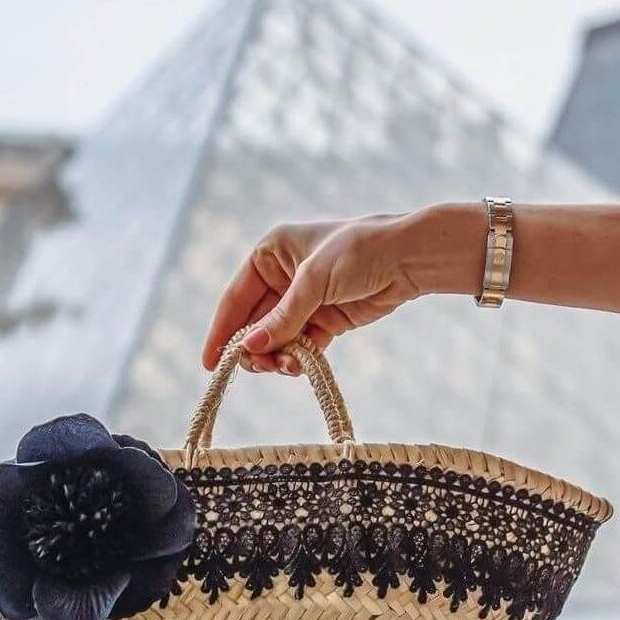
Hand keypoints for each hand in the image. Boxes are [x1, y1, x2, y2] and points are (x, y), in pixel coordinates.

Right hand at [201, 204, 484, 372]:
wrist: (410, 258)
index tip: (210, 364)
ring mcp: (304, 301)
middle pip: (254, 324)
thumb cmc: (360, 251)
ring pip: (277, 339)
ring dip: (278, 357)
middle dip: (255, 349)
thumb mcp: (314, 282)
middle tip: (261, 368)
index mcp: (270, 254)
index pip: (235, 298)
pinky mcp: (326, 320)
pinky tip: (301, 365)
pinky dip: (298, 358)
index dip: (222, 332)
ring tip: (289, 366)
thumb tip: (250, 348)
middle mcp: (282, 277)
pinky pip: (301, 346)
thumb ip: (283, 318)